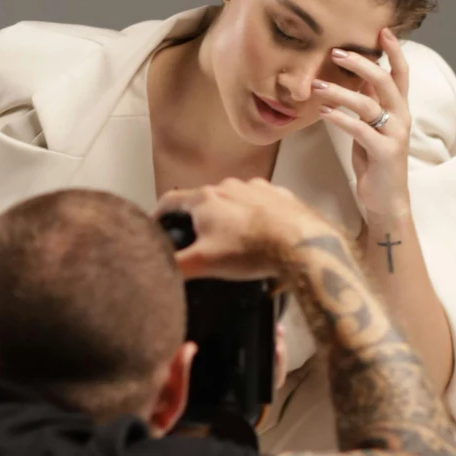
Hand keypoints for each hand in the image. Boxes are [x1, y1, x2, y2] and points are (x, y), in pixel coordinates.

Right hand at [157, 179, 329, 280]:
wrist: (301, 244)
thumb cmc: (250, 250)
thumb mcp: (203, 263)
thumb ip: (174, 265)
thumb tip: (155, 269)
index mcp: (205, 199)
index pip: (171, 200)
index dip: (159, 213)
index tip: (156, 223)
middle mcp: (228, 186)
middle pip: (204, 201)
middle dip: (198, 218)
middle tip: (198, 240)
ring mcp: (256, 188)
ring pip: (233, 201)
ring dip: (228, 216)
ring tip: (233, 240)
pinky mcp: (279, 195)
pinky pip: (259, 204)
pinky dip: (254, 216)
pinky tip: (260, 235)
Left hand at [310, 27, 412, 221]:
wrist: (386, 201)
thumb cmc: (375, 161)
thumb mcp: (372, 126)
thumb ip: (370, 101)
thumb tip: (359, 74)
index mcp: (400, 109)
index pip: (401, 73)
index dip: (395, 51)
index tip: (382, 30)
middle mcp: (401, 118)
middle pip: (385, 81)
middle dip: (361, 63)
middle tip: (335, 53)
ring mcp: (395, 135)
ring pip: (368, 104)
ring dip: (340, 92)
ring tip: (316, 86)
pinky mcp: (385, 153)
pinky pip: (360, 130)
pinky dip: (340, 119)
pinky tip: (323, 112)